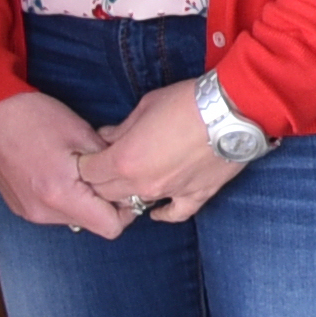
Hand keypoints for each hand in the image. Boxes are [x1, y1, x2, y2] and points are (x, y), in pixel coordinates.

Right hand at [0, 89, 134, 239]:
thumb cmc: (33, 117)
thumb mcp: (82, 133)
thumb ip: (108, 164)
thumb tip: (126, 178)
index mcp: (60, 195)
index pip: (110, 227)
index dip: (126, 210)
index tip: (125, 187)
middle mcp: (43, 212)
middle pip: (92, 224)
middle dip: (104, 203)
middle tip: (105, 173)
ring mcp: (29, 212)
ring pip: (74, 218)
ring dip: (84, 200)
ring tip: (80, 168)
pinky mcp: (20, 207)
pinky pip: (55, 212)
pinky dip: (65, 197)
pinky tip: (60, 171)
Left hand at [79, 77, 252, 224]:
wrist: (231, 111)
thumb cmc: (186, 102)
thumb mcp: (145, 107)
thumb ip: (121, 129)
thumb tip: (105, 137)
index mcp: (124, 160)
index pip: (88, 173)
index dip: (84, 163)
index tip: (88, 155)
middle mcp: (142, 184)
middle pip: (106, 193)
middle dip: (100, 180)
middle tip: (104, 167)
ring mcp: (169, 193)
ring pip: (135, 204)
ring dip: (127, 195)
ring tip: (127, 182)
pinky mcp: (195, 196)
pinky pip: (173, 214)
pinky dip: (162, 214)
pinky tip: (155, 211)